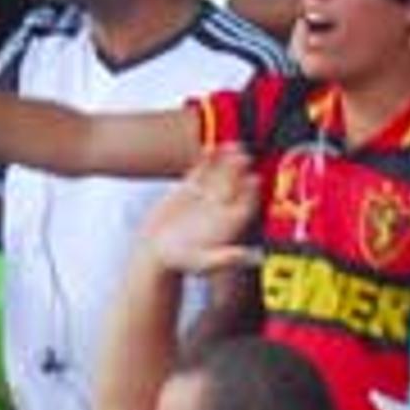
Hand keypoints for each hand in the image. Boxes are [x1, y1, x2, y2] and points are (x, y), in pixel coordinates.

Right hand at [139, 148, 262, 274]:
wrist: (155, 251)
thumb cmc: (180, 262)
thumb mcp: (203, 263)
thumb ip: (226, 258)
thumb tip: (254, 258)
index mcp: (230, 224)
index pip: (246, 205)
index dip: (251, 193)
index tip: (254, 180)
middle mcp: (222, 207)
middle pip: (236, 185)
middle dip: (240, 171)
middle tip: (244, 157)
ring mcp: (207, 196)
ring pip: (221, 174)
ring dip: (227, 160)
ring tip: (230, 146)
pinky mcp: (190, 188)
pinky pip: (201, 171)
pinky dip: (206, 161)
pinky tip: (209, 149)